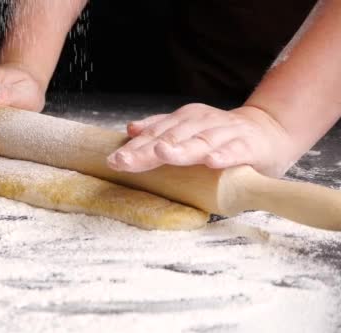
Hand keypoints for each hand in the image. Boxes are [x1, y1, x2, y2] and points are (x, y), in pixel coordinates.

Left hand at [106, 103, 296, 177]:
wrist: (269, 131)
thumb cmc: (221, 137)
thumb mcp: (188, 131)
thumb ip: (162, 131)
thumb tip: (131, 128)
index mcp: (185, 120)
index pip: (155, 135)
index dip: (133, 148)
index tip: (113, 160)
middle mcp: (203, 123)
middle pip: (171, 138)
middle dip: (146, 151)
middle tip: (124, 161)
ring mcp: (226, 133)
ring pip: (200, 142)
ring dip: (181, 149)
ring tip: (163, 154)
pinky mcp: (248, 146)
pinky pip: (235, 151)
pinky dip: (224, 155)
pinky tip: (212, 162)